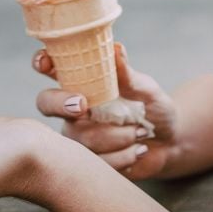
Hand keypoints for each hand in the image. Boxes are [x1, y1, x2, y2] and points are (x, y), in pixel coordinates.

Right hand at [34, 43, 177, 179]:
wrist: (170, 142)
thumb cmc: (153, 108)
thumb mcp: (146, 89)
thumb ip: (128, 74)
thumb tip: (116, 49)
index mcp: (83, 82)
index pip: (52, 67)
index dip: (42, 62)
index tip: (45, 64)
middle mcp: (72, 108)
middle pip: (46, 103)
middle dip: (61, 103)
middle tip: (83, 106)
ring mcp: (77, 136)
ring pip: (82, 138)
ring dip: (118, 135)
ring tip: (141, 132)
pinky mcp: (88, 162)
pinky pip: (98, 161)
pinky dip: (125, 155)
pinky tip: (139, 149)